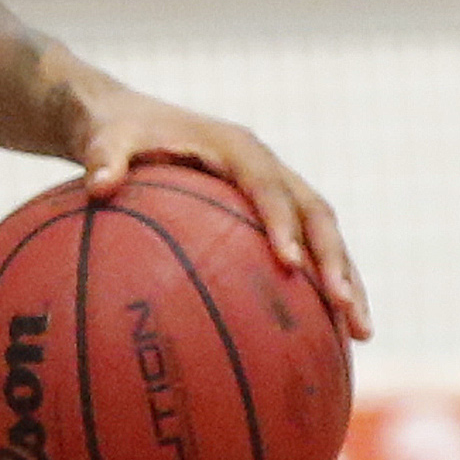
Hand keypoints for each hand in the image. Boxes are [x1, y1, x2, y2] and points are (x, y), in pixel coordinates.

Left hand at [61, 79, 369, 334]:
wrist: (128, 121)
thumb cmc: (117, 133)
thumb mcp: (104, 139)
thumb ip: (103, 160)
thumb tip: (97, 187)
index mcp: (236, 148)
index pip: (268, 186)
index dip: (282, 222)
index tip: (288, 264)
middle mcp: (267, 167)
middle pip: (317, 214)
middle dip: (336, 261)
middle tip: (345, 308)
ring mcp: (276, 190)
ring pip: (325, 235)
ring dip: (346, 280)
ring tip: (362, 333)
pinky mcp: (271, 213)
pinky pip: (306, 249)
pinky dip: (321, 287)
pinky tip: (328, 339)